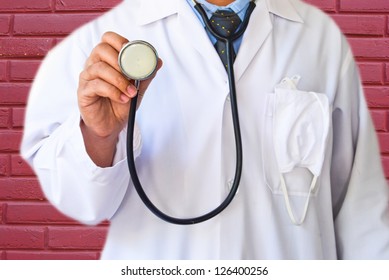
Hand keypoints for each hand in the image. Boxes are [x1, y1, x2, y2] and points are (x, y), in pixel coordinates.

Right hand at [77, 31, 161, 165]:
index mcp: (106, 59)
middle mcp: (94, 64)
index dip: (120, 41)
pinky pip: (96, 85)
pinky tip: (122, 98)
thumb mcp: (137, 88)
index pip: (108, 39)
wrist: (112, 125)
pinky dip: (113, 91)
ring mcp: (87, 78)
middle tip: (132, 75)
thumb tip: (158, 61)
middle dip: (120, 62)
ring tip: (130, 92)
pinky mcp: (83, 92)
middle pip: (101, 49)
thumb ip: (145, 74)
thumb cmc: (121, 103)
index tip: (133, 54)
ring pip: (99, 68)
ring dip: (119, 80)